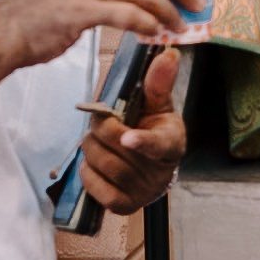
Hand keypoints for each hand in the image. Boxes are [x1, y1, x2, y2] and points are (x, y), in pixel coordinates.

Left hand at [78, 47, 186, 213]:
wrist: (155, 167)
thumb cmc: (156, 131)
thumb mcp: (159, 106)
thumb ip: (159, 82)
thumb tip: (167, 53)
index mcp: (171, 143)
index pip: (157, 144)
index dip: (141, 141)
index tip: (128, 138)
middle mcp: (159, 172)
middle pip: (117, 148)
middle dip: (101, 130)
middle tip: (101, 121)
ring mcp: (142, 192)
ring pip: (103, 165)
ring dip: (92, 147)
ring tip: (97, 140)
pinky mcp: (124, 206)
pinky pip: (95, 187)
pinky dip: (88, 171)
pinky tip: (95, 163)